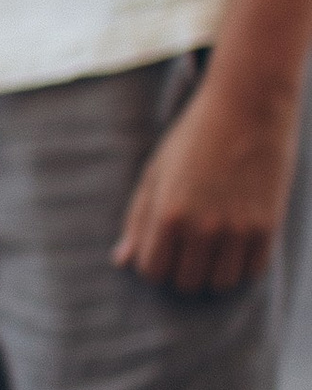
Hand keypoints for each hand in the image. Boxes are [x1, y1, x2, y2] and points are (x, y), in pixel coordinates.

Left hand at [113, 72, 301, 295]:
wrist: (248, 105)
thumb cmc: (194, 136)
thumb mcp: (156, 171)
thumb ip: (138, 219)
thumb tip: (121, 262)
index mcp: (168, 214)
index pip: (152, 271)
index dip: (153, 265)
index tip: (161, 249)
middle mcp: (202, 227)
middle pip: (185, 284)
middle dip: (181, 272)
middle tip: (187, 250)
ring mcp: (237, 229)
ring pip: (219, 284)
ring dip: (212, 273)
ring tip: (212, 248)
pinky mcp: (268, 226)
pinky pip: (252, 271)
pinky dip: (241, 266)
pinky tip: (236, 244)